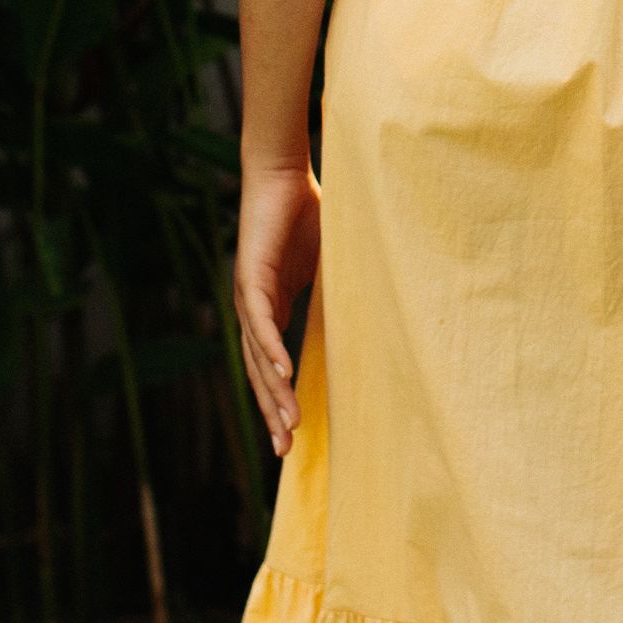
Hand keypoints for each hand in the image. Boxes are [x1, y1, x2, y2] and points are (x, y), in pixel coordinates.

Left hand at [233, 163, 322, 453]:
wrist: (281, 173)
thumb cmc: (308, 212)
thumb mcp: (329, 264)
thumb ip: (339, 292)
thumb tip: (375, 313)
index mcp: (271, 308)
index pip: (270, 367)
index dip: (279, 401)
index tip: (293, 436)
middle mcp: (254, 308)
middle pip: (258, 373)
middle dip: (272, 412)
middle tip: (286, 450)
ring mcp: (248, 294)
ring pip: (257, 356)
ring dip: (274, 392)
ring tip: (289, 425)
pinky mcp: (250, 277)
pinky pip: (262, 321)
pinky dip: (272, 350)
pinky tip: (284, 376)